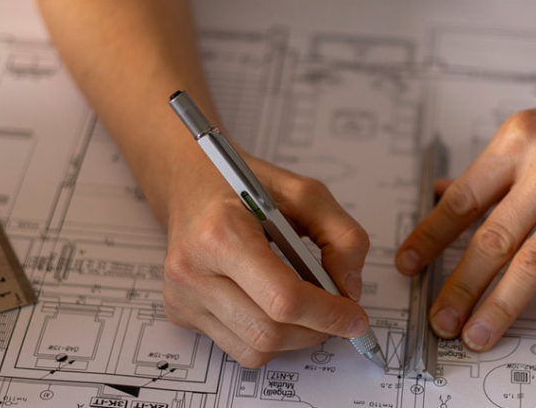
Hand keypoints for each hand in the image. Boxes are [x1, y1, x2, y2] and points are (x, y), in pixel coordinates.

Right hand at [159, 154, 370, 366]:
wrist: (191, 185)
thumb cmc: (245, 186)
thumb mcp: (304, 193)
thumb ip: (341, 235)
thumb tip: (350, 289)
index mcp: (222, 233)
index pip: (283, 298)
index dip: (327, 314)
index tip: (355, 316)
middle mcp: (193, 269)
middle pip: (269, 331)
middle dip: (315, 330)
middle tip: (338, 314)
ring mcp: (182, 296)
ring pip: (254, 349)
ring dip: (294, 338)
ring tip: (307, 309)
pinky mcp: (181, 313)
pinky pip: (237, 347)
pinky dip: (268, 338)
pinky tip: (272, 307)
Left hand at [396, 58, 535, 350]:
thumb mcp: (533, 126)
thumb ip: (490, 167)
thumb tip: (441, 194)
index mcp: (517, 142)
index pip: (461, 199)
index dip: (429, 237)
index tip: (408, 265)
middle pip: (493, 238)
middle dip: (460, 286)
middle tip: (441, 319)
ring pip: (535, 261)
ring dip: (503, 305)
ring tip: (481, 333)